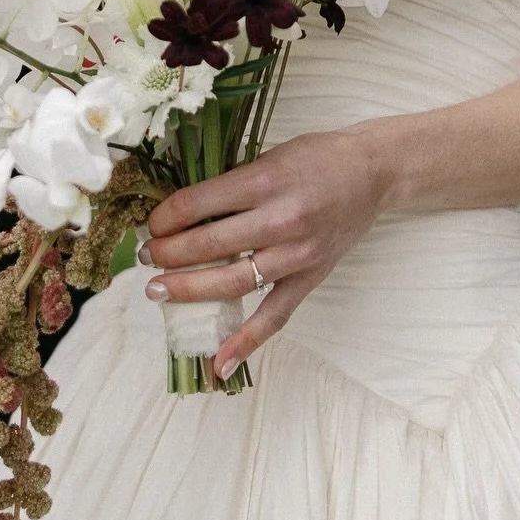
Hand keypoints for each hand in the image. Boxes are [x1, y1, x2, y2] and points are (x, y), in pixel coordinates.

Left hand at [139, 127, 394, 379]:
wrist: (373, 172)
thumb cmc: (318, 158)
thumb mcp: (269, 156)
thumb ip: (231, 184)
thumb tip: (180, 212)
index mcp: (265, 181)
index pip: (199, 204)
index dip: (166, 217)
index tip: (151, 224)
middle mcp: (280, 219)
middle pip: (208, 245)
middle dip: (167, 253)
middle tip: (146, 257)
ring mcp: (297, 254)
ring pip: (232, 282)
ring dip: (188, 289)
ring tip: (158, 290)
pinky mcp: (310, 277)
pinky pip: (274, 316)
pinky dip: (246, 342)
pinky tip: (218, 363)